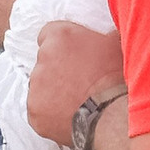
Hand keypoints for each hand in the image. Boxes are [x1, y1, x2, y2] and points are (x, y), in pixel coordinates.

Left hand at [27, 20, 124, 146]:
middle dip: (57, 70)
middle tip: (78, 82)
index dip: (61, 47)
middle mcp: (43, 56)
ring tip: (76, 101)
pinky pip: (39, 110)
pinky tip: (69, 116)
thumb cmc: (116, 77)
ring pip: (41, 87)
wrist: (112, 113)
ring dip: (53, 92)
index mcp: (60, 36)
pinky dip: (50, 114)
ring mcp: (36, 84)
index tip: (72, 57)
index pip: (49, 35)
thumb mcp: (115, 44)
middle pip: (45, 62)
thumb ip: (103, 35)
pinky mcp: (34, 109)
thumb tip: (108, 34)